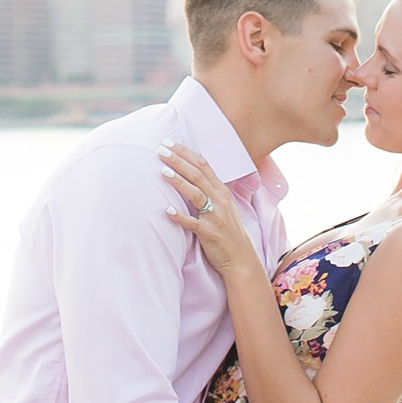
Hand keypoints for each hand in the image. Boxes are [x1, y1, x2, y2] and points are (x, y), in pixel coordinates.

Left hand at [161, 144, 264, 283]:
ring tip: (162, 171)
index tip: (169, 143)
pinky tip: (167, 210)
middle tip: (160, 149)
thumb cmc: (228, 232)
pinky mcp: (209, 233)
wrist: (242, 259)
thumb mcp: (223, 206)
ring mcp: (215, 216)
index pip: (203, 165)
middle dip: (178, 160)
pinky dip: (180, 216)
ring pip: (195, 194)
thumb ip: (209, 191)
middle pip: (197, 175)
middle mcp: (220, 200)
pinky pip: (193, 223)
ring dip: (178, 181)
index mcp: (222, 191)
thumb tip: (191, 175)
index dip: (185, 152)